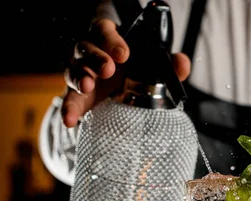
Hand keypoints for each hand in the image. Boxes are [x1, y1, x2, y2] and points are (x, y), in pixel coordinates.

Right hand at [62, 18, 190, 127]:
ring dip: (80, 78)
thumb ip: (168, 62)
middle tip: (108, 69)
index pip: (103, 31)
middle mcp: (90, 53)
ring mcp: (81, 73)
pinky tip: (70, 120)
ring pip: (74, 70)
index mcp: (108, 40)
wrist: (122, 88)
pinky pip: (69, 100)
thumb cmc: (135, 68)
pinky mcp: (78, 95)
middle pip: (86, 49)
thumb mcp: (152, 63)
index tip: (124, 54)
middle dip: (96, 58)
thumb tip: (182, 64)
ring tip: (87, 87)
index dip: (111, 41)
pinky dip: (68, 110)